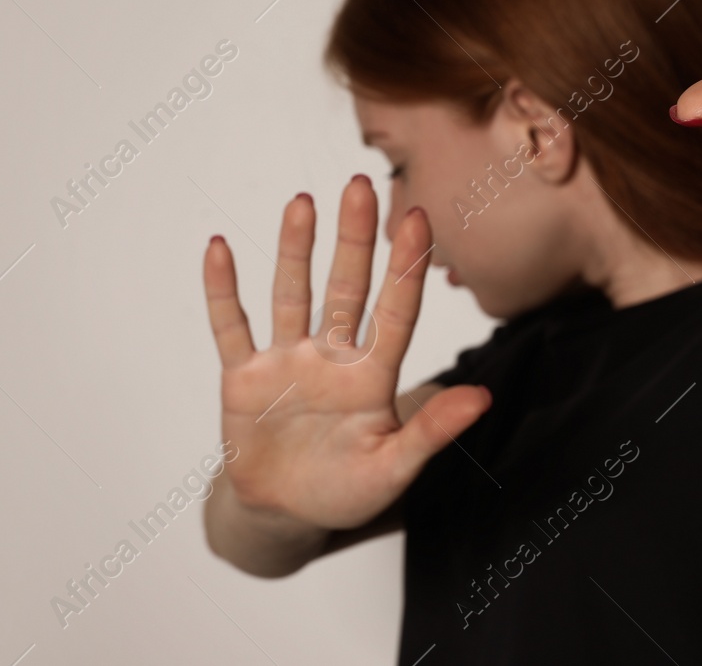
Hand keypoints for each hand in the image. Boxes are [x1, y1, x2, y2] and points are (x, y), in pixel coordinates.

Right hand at [201, 175, 490, 529]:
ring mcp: (286, 362)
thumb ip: (432, 432)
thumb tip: (483, 398)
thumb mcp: (394, 469)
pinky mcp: (243, 378)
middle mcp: (332, 357)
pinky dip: (222, 290)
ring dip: (294, 250)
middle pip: (345, 288)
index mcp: (373, 377)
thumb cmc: (347, 491)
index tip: (418, 218)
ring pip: (292, 294)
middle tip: (361, 185)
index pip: (395, 312)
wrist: (286, 515)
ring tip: (302, 202)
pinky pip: (231, 327)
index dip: (406, 268)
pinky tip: (218, 248)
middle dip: (353, 238)